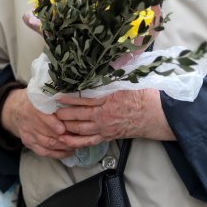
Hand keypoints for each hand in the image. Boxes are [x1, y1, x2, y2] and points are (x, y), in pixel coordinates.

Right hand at [1, 89, 72, 158]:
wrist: (16, 109)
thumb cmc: (35, 101)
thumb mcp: (41, 94)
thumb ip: (54, 97)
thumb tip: (74, 101)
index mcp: (31, 106)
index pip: (41, 116)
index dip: (52, 123)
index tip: (62, 129)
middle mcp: (27, 120)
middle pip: (46, 133)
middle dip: (63, 137)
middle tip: (78, 138)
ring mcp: (27, 133)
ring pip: (47, 143)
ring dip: (63, 146)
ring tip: (77, 145)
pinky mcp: (28, 143)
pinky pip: (44, 152)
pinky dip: (58, 153)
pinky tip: (69, 152)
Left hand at [54, 89, 174, 148]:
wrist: (156, 115)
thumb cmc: (143, 96)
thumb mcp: (126, 82)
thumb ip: (110, 77)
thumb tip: (100, 65)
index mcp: (108, 99)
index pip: (83, 99)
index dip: (68, 98)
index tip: (56, 96)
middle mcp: (104, 115)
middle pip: (78, 116)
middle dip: (62, 114)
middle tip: (49, 111)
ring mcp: (105, 128)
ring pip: (81, 129)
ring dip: (66, 127)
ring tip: (54, 124)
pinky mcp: (108, 136)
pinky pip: (89, 141)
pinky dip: (76, 142)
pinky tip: (67, 141)